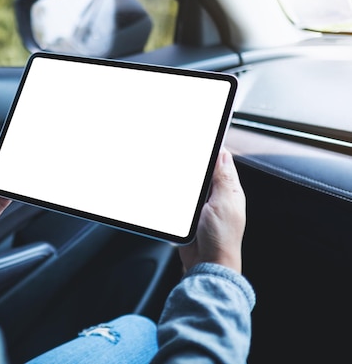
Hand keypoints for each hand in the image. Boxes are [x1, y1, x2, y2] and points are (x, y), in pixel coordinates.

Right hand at [178, 147, 245, 273]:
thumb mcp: (224, 203)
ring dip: (184, 180)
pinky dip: (177, 196)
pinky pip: (182, 200)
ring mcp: (203, 207)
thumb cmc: (221, 238)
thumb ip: (223, 179)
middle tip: (185, 155)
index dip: (212, 150)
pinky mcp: (189, 217)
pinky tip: (173, 194)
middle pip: (204, 172)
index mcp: (231, 191)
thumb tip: (223, 154)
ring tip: (177, 173)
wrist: (207, 265)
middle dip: (195, 164)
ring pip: (191, 185)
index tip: (200, 139)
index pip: (223, 163)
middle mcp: (218, 197)